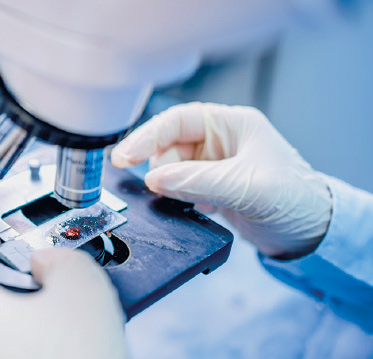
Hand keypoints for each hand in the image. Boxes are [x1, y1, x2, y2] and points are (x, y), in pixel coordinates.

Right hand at [112, 102, 331, 258]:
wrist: (309, 233)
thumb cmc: (294, 199)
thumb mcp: (246, 187)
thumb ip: (197, 181)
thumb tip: (154, 179)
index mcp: (230, 124)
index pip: (176, 121)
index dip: (146, 136)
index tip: (124, 157)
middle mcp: (218, 140)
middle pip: (168, 146)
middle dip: (161, 169)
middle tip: (163, 189)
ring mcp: (212, 164)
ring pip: (170, 169)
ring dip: (170, 186)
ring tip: (193, 201)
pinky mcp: (209, 186)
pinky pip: (178, 187)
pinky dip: (177, 198)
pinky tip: (199, 208)